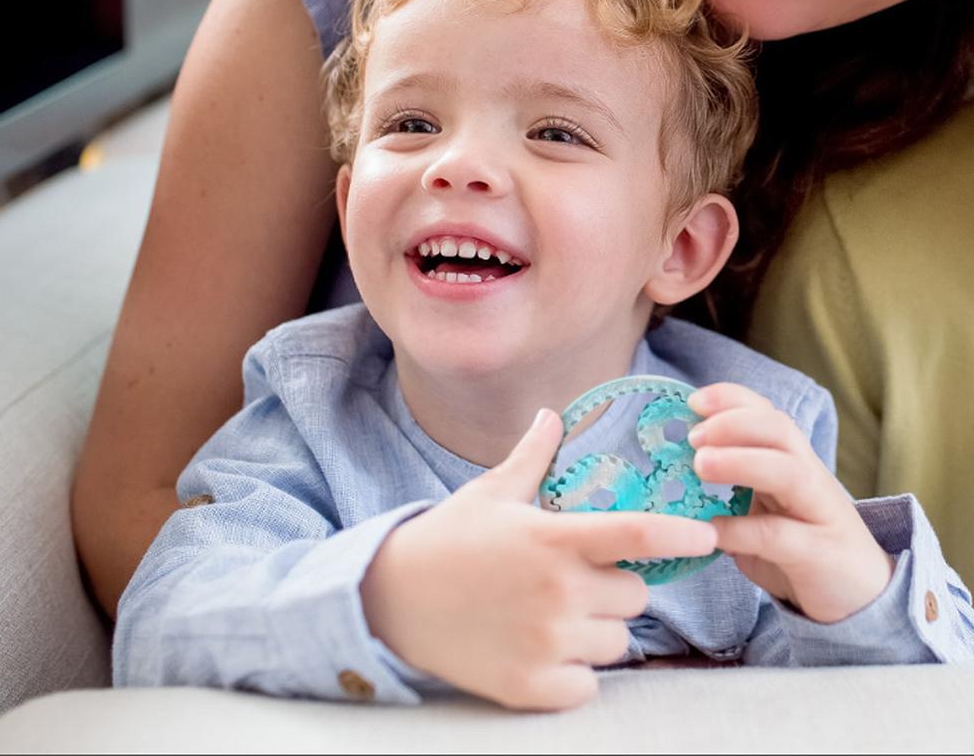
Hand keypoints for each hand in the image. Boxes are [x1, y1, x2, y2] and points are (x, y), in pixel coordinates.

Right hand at [361, 408, 717, 709]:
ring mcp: (545, 642)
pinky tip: (541, 648)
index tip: (707, 537)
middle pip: (634, 596)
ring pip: (616, 642)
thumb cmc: (448, 539)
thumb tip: (552, 414)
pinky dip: (573, 672)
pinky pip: (587, 685)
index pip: (636, 535)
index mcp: (551, 539)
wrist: (392, 600)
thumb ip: (533, 456)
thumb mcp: (491, 492)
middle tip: (576, 578)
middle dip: (616, 586)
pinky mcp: (531, 686)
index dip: (681, 535)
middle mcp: (557, 592)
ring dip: (597, 630)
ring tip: (553, 613)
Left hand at [687, 383, 893, 623]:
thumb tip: (670, 466)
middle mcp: (809, 477)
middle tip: (692, 436)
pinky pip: (781, 536)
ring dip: (741, 462)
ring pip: (787, 472)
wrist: (862, 598)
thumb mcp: (763, 507)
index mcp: (792, 460)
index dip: (730, 399)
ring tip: (700, 465)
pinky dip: (743, 530)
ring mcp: (820, 513)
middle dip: (733, 423)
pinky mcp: (821, 554)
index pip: (766, 413)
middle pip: (780, 429)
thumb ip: (731, 486)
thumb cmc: (799, 546)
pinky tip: (713, 531)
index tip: (691, 401)